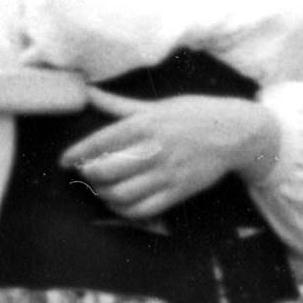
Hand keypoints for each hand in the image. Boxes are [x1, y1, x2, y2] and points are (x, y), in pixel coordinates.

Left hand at [64, 91, 272, 221]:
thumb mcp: (157, 104)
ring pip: (122, 193)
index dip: (77, 153)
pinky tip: (118, 202)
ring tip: (100, 188)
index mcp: (147, 123)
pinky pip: (143, 209)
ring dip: (103, 194)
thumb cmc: (195, 114)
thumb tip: (88, 92)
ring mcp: (168, 173)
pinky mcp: (179, 191)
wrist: (237, 133)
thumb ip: (119, 105)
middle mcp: (156, 148)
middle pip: (107, 171)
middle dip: (89, 175)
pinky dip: (124, 210)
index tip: (64, 160)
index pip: (101, 141)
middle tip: (85, 173)